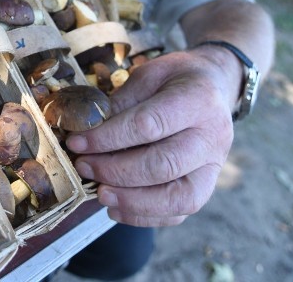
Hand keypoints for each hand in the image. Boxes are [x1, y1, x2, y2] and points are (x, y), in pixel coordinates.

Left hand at [66, 48, 239, 226]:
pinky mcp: (208, 185)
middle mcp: (212, 136)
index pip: (149, 125)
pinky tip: (117, 208)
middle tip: (84, 167)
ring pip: (178, 197)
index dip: (108, 137)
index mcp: (197, 100)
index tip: (77, 143)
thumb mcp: (148, 75)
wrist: (215, 87)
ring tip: (100, 193)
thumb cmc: (175, 80)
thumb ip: (123, 102)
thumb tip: (87, 130)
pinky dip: (145, 216)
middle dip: (116, 171)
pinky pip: (180, 211)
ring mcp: (214, 165)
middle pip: (163, 165)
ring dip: (132, 201)